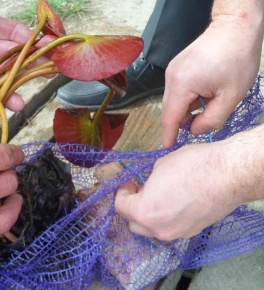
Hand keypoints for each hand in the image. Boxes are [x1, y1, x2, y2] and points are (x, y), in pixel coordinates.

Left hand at [115, 142, 245, 240]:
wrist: (228, 176)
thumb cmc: (191, 166)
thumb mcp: (160, 167)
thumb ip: (149, 183)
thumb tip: (149, 187)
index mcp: (143, 211)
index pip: (121, 207)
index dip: (122, 193)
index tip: (129, 184)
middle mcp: (157, 228)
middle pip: (135, 224)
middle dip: (133, 208)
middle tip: (141, 191)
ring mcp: (176, 233)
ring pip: (153, 230)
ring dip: (150, 216)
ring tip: (159, 198)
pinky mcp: (192, 232)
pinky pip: (171, 229)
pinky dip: (167, 219)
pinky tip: (176, 203)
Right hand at [161, 16, 262, 146]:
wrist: (235, 27)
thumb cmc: (237, 58)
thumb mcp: (231, 96)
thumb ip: (212, 119)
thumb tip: (194, 130)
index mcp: (181, 84)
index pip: (170, 117)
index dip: (168, 134)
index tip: (167, 147)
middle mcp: (171, 77)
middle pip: (171, 109)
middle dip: (183, 120)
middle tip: (202, 125)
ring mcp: (172, 70)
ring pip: (175, 100)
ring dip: (188, 108)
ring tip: (211, 102)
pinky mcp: (177, 67)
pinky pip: (178, 89)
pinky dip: (188, 97)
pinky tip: (205, 93)